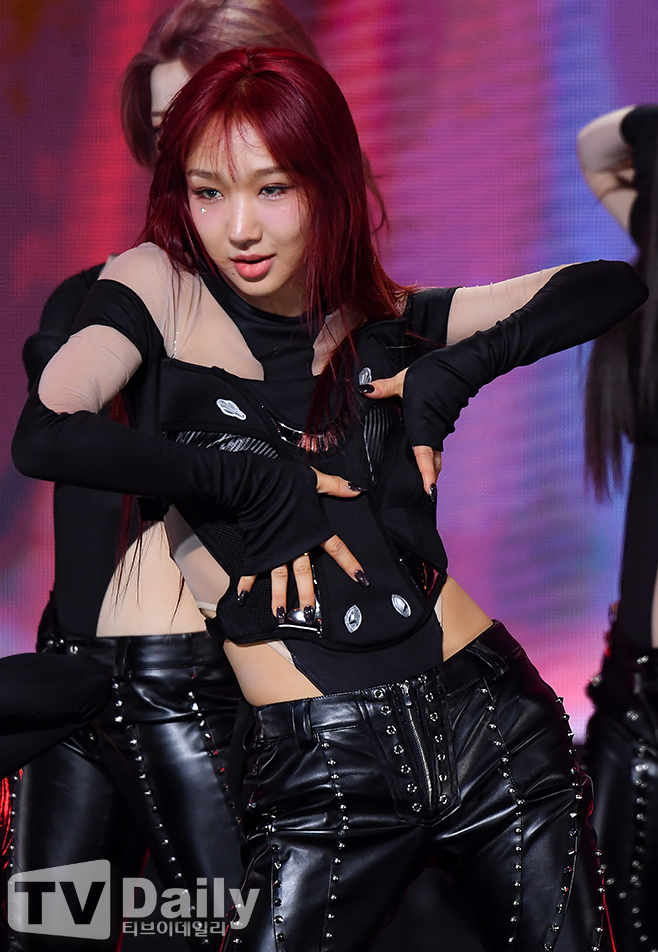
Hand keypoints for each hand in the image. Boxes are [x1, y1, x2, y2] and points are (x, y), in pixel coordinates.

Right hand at [237, 470, 368, 617]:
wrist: (256, 485)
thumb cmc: (285, 482)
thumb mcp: (315, 480)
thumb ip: (335, 486)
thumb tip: (357, 489)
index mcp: (312, 530)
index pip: (337, 549)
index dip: (350, 563)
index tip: (361, 579)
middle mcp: (296, 545)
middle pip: (304, 573)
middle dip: (307, 594)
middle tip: (309, 614)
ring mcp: (276, 549)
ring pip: (280, 578)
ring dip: (280, 598)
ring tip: (281, 616)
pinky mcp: (258, 548)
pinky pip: (251, 570)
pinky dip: (246, 584)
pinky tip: (243, 598)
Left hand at [359, 371, 441, 499]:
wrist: (466, 364)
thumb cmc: (435, 372)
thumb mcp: (403, 378)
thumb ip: (384, 388)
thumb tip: (366, 391)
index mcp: (423, 424)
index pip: (424, 455)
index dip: (426, 474)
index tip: (428, 490)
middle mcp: (435, 429)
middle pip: (433, 460)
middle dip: (427, 476)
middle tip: (421, 493)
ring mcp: (442, 426)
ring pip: (436, 451)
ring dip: (429, 464)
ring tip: (420, 477)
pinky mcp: (445, 420)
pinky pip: (437, 440)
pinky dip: (431, 450)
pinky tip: (421, 449)